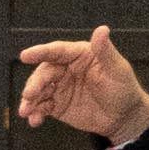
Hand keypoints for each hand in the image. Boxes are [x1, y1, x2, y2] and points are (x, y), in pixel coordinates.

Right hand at [15, 23, 148, 145]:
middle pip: (44, 73)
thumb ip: (105, 51)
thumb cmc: (124, 89)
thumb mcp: (117, 69)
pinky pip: (41, 106)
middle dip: (34, 84)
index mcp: (79, 55)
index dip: (40, 52)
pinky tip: (35, 120)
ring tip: (26, 112)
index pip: (57, 51)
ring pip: (38, 90)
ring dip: (29, 100)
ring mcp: (59, 87)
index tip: (24, 56)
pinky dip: (35, 112)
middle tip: (29, 95)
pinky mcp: (56, 104)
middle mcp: (65, 69)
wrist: (124, 117)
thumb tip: (102, 29)